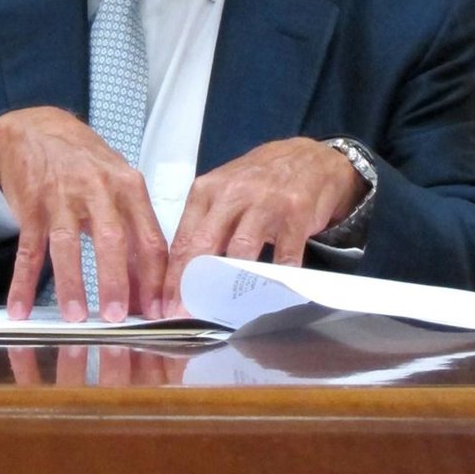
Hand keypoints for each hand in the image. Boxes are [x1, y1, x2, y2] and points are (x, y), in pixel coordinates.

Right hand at [0, 106, 168, 322]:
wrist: (36, 128)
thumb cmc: (84, 161)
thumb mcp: (116, 184)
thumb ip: (131, 231)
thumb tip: (142, 288)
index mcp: (128, 186)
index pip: (149, 237)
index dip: (154, 279)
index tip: (155, 311)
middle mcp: (97, 189)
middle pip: (112, 240)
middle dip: (116, 282)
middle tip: (116, 318)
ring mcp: (62, 196)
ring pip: (68, 245)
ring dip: (71, 284)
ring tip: (75, 318)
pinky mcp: (31, 205)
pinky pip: (28, 249)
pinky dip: (22, 282)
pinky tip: (20, 307)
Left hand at [161, 138, 363, 314]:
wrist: (308, 157)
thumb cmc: (258, 179)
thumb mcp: (224, 191)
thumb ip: (205, 224)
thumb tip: (182, 272)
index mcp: (207, 190)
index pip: (184, 239)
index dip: (173, 276)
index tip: (166, 305)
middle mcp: (233, 194)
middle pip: (205, 245)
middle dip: (192, 285)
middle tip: (184, 316)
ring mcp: (265, 203)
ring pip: (241, 251)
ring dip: (230, 286)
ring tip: (222, 313)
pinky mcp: (295, 214)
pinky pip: (283, 256)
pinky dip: (277, 280)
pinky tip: (270, 296)